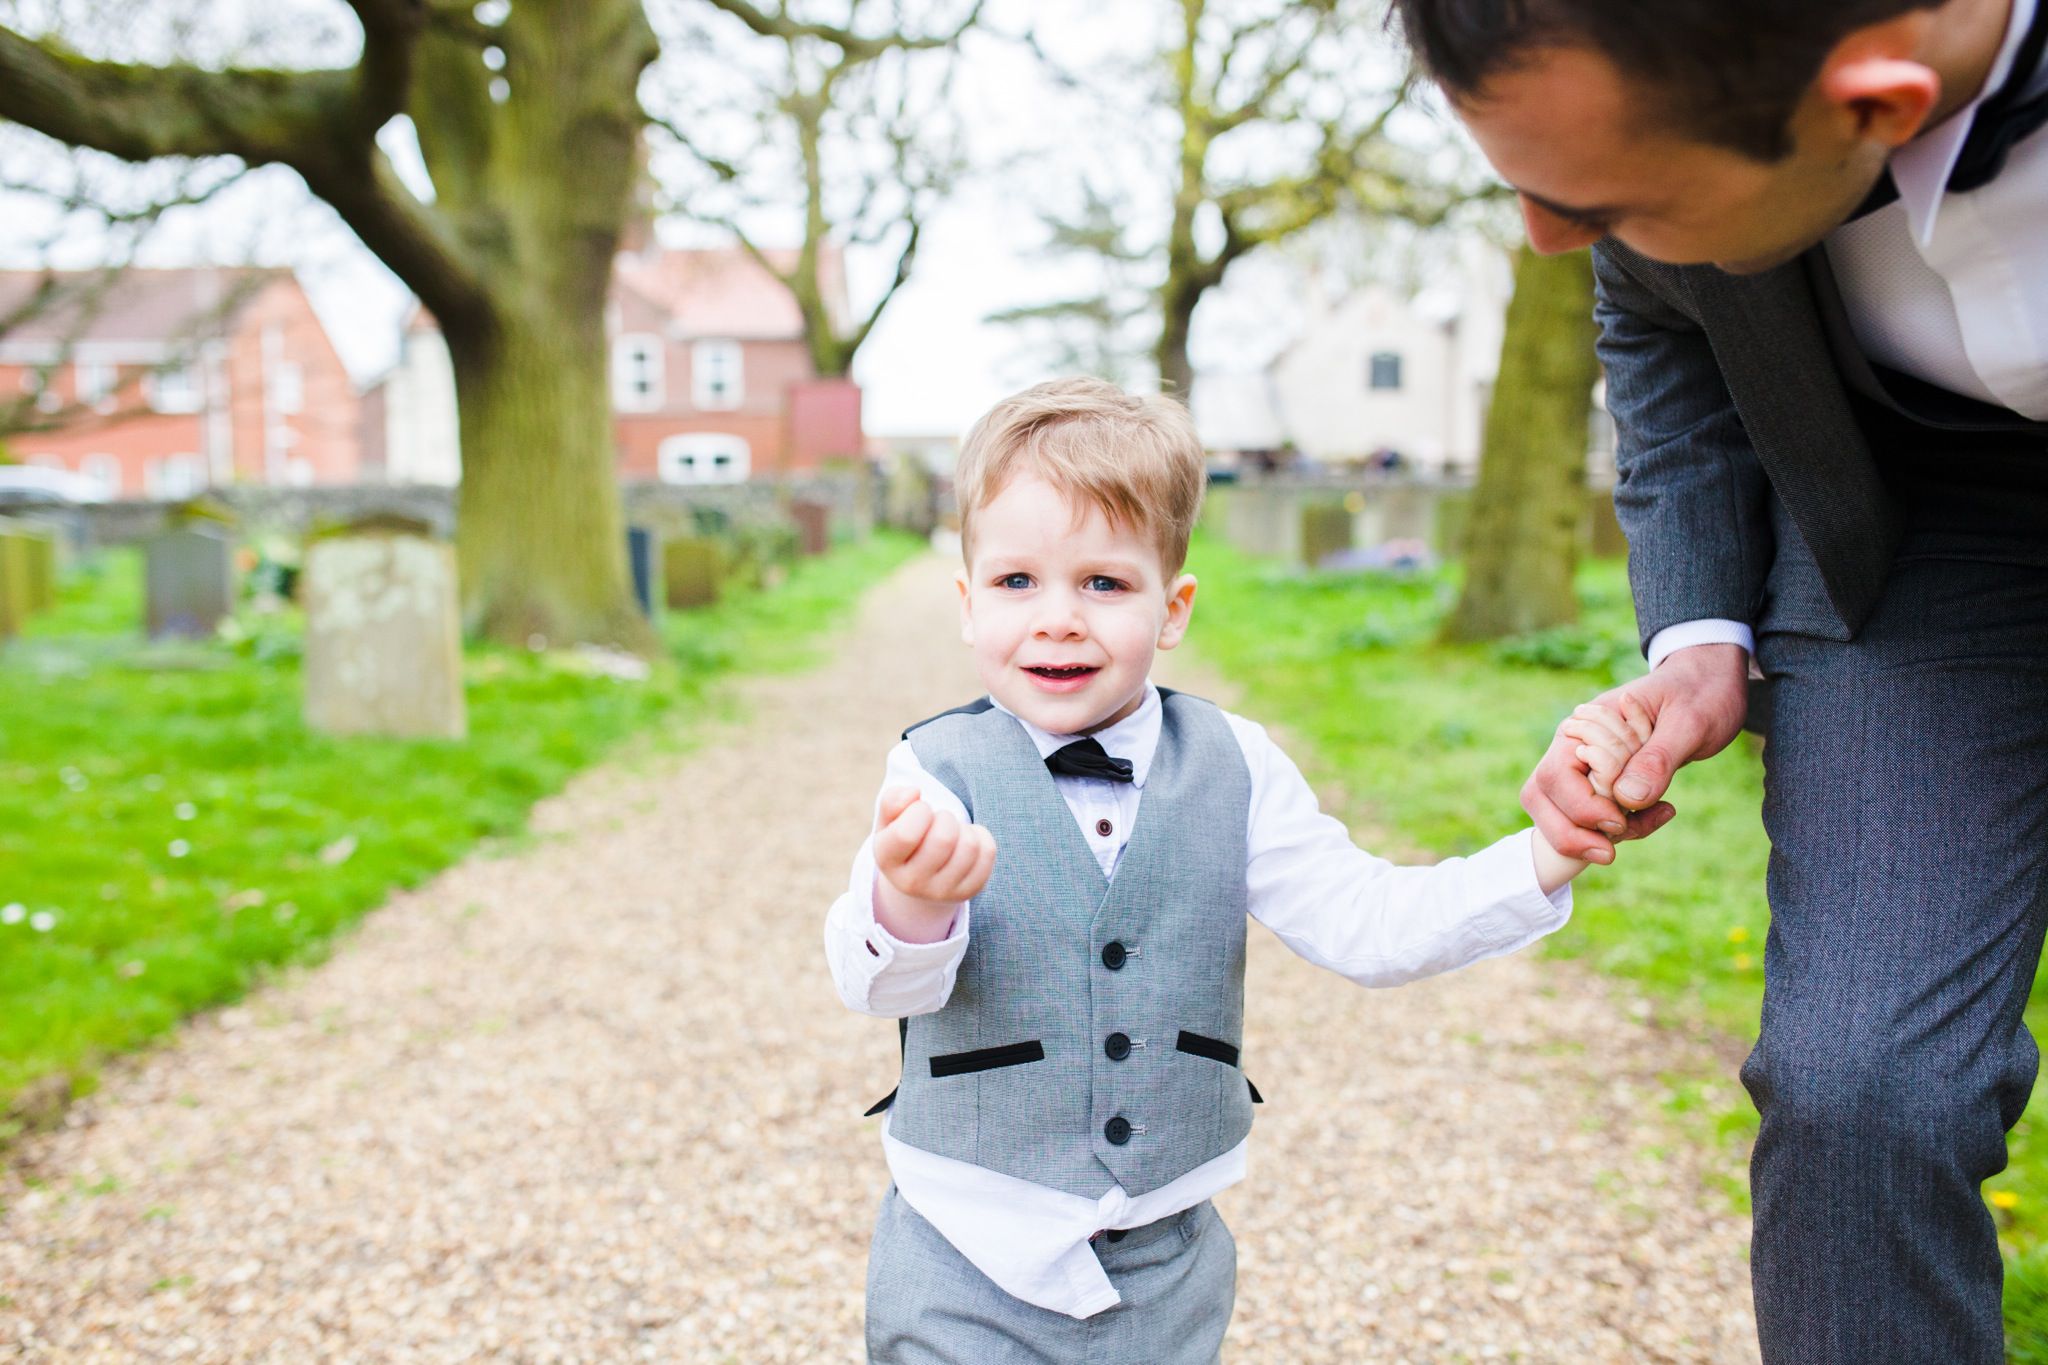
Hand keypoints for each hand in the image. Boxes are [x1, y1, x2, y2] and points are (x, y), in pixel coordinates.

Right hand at [871, 785, 996, 940]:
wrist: (920, 875)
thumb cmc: (904, 836)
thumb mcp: (890, 819)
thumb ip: (893, 800)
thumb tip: (914, 792)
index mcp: (887, 861)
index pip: (906, 834)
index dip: (919, 811)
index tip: (920, 810)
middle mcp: (912, 883)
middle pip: (944, 839)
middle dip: (946, 817)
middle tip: (939, 820)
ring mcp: (942, 892)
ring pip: (969, 846)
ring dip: (964, 828)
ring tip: (953, 831)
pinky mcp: (968, 891)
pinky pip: (987, 852)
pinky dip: (981, 836)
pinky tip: (966, 840)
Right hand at [1521, 643, 1749, 863]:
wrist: (1712, 683)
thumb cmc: (1701, 693)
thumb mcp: (1690, 722)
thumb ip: (1657, 758)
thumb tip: (1626, 799)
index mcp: (1586, 724)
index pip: (1556, 775)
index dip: (1581, 807)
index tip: (1621, 821)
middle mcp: (1575, 746)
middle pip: (1541, 796)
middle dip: (1571, 832)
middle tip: (1612, 852)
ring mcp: (1585, 766)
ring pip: (1556, 812)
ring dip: (1587, 837)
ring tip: (1639, 829)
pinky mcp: (1602, 783)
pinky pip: (1591, 817)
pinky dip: (1616, 830)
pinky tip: (1661, 814)